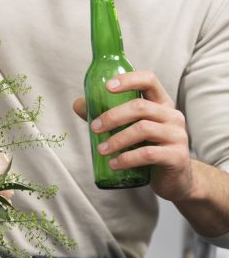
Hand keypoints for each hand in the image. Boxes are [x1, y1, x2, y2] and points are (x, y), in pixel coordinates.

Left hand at [72, 70, 192, 201]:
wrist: (175, 178)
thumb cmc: (149, 146)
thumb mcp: (129, 128)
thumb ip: (107, 115)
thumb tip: (78, 104)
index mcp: (161, 103)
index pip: (149, 80)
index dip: (128, 80)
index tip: (107, 87)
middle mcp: (172, 115)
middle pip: (140, 107)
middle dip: (112, 116)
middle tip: (94, 128)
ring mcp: (178, 135)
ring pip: (143, 129)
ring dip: (117, 139)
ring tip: (101, 149)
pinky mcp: (177, 156)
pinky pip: (148, 154)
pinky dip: (127, 158)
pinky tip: (114, 163)